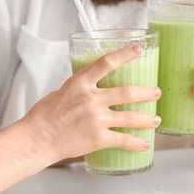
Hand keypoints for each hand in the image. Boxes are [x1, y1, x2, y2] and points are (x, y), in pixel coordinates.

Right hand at [21, 45, 159, 163]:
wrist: (37, 139)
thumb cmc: (44, 116)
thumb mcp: (61, 92)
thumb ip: (80, 89)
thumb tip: (91, 89)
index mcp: (79, 83)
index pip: (106, 63)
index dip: (124, 54)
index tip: (138, 49)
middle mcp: (91, 99)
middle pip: (127, 92)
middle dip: (146, 92)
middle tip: (156, 92)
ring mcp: (96, 119)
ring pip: (130, 117)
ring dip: (147, 119)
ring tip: (156, 119)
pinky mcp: (98, 138)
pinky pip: (123, 140)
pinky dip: (137, 143)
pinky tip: (145, 144)